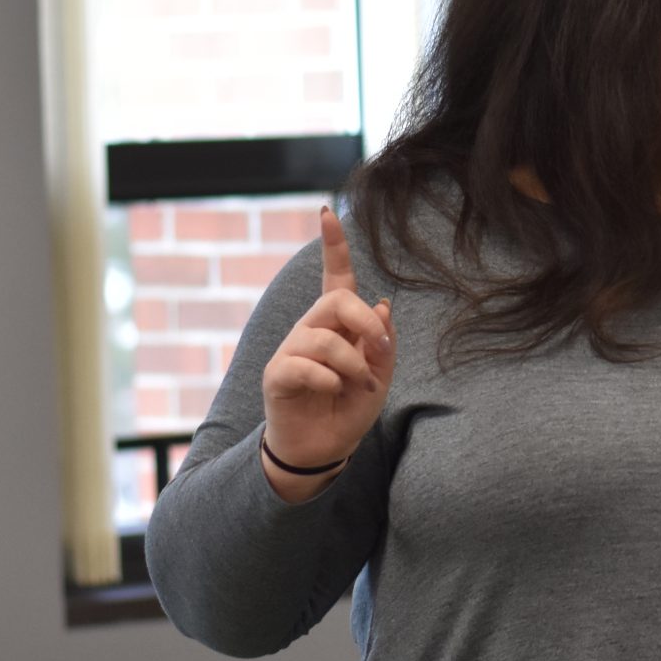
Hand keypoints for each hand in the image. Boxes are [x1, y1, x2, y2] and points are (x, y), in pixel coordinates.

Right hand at [258, 207, 394, 501]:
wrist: (323, 447)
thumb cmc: (350, 406)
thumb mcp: (380, 375)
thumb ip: (383, 343)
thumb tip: (382, 304)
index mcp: (338, 324)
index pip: (335, 276)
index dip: (333, 246)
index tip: (327, 212)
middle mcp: (311, 329)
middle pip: (335, 300)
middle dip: (366, 322)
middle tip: (380, 350)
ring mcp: (291, 350)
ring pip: (324, 338)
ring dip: (352, 364)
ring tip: (358, 385)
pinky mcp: (277, 375)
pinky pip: (305, 366)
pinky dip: (330, 381)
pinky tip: (332, 392)